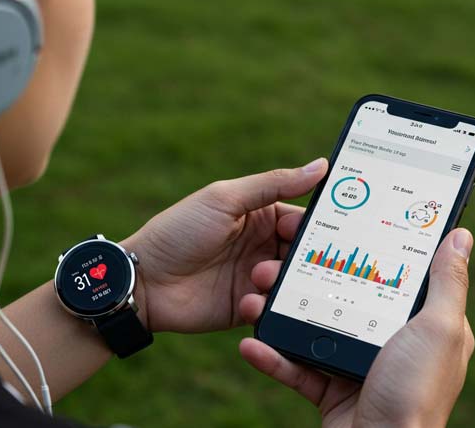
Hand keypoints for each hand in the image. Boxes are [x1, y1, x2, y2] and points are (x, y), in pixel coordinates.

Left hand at [122, 158, 327, 332]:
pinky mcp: (246, 307)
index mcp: (260, 216)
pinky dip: (267, 305)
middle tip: (300, 260)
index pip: (302, 219)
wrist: (144, 280)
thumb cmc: (179, 231)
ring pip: (292, 282)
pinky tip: (248, 300)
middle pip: (303, 254)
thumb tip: (321, 166)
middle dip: (306, 258)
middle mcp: (262, 246)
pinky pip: (272, 308)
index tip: (330, 232)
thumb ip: (274, 184)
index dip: (316, 226)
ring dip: (282, 280)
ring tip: (260, 276)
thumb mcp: (226, 199)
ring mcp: (255, 278)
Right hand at [238, 228, 474, 427]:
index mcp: (424, 326)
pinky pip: (297, 368)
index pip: (397, 276)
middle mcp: (392, 343)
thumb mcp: (439, 330)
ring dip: (281, 315)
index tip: (340, 224)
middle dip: (308, 278)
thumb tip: (461, 235)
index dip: (371, 250)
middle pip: (345, 298)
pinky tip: (251, 343)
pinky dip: (273, 357)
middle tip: (281, 260)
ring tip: (256, 296)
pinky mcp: (331, 390)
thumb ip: (447, 284)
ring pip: (314, 328)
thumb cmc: (416, 394)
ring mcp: (359, 366)